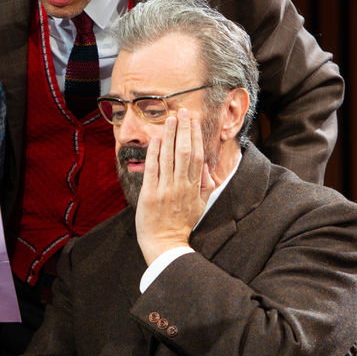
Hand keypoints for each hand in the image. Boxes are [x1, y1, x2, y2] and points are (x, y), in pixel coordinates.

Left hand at [134, 108, 214, 263]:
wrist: (165, 244)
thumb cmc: (182, 224)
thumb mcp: (200, 205)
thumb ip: (205, 185)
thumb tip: (206, 167)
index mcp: (194, 187)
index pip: (197, 156)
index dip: (196, 136)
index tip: (194, 121)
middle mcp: (181, 186)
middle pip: (185, 151)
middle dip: (184, 129)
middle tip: (182, 111)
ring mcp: (165, 189)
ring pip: (169, 156)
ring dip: (170, 135)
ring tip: (169, 119)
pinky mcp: (150, 194)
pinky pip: (153, 169)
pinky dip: (155, 153)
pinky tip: (156, 139)